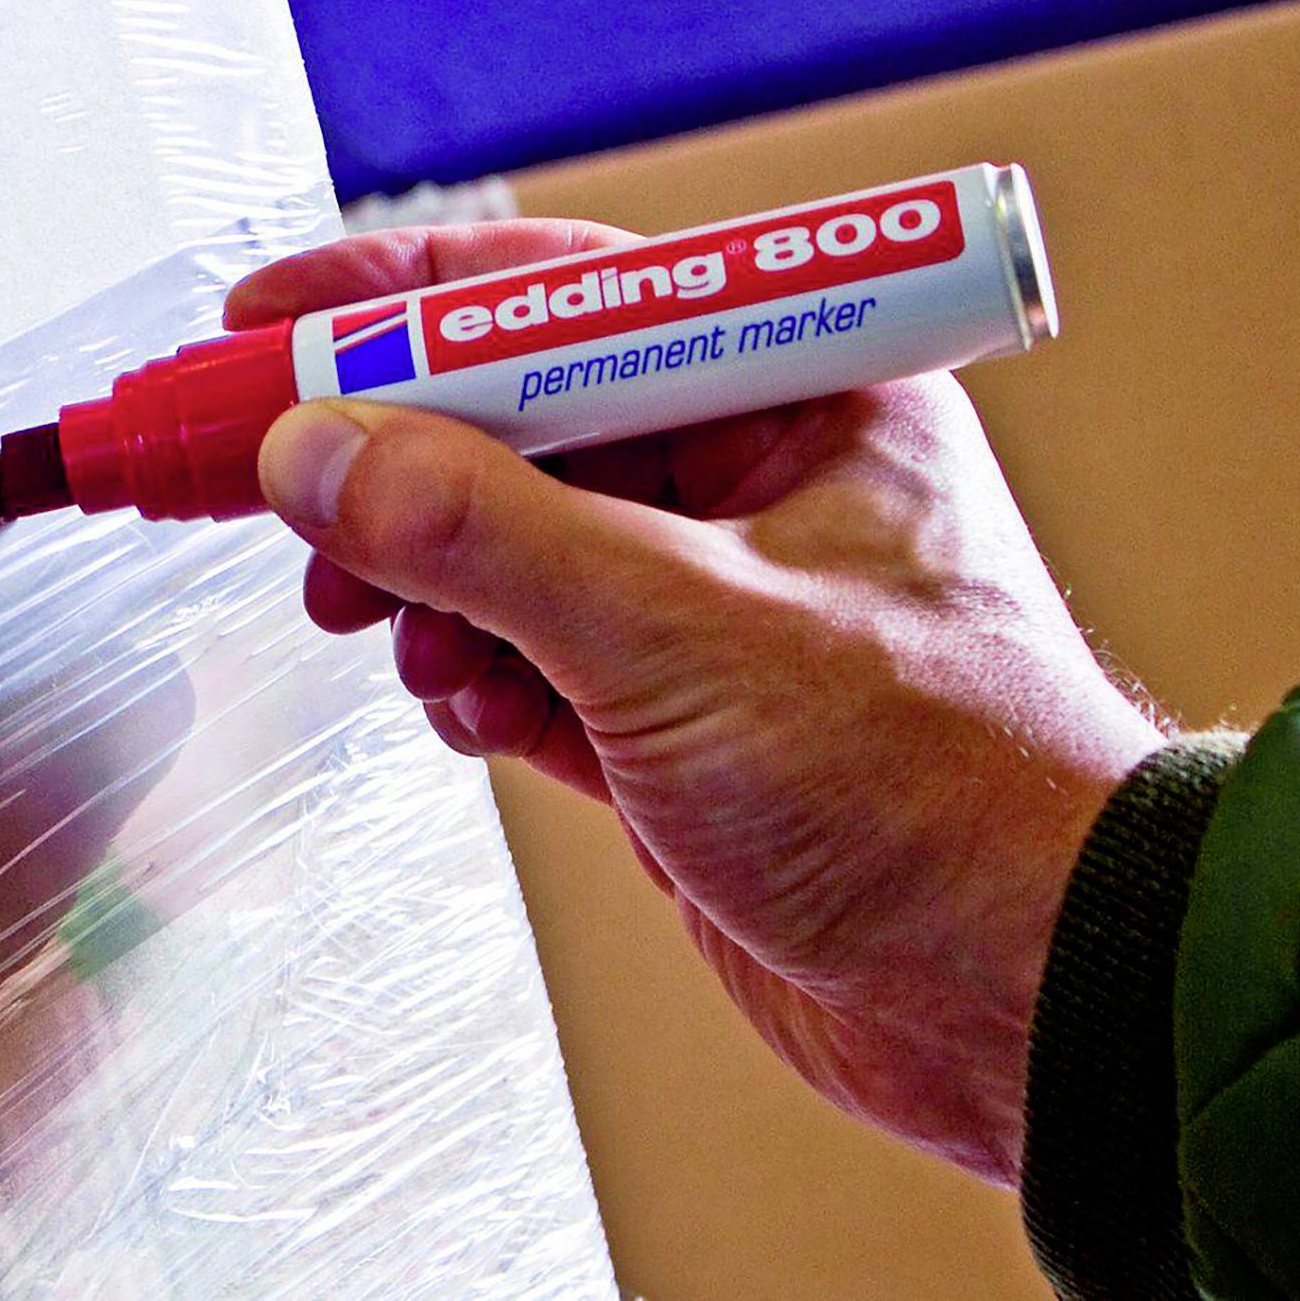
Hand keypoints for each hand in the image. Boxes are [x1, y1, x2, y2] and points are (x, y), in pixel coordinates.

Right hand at [227, 221, 1166, 1183]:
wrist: (1033, 1005)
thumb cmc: (948, 795)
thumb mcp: (679, 633)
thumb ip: (481, 531)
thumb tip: (321, 451)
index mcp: (800, 391)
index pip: (561, 295)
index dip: (398, 301)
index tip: (266, 317)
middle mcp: (758, 478)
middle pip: (513, 419)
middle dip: (389, 460)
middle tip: (271, 488)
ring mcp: (713, 604)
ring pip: (505, 545)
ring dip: (420, 582)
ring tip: (373, 622)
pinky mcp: (679, 722)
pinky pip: (527, 656)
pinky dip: (470, 674)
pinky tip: (464, 705)